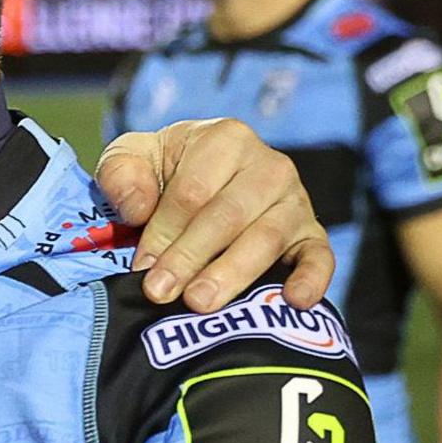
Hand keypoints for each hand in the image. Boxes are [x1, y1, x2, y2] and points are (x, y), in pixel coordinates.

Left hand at [96, 118, 333, 311]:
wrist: (197, 179)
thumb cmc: (161, 172)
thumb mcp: (130, 159)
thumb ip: (121, 174)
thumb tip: (138, 208)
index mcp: (224, 139)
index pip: (193, 192)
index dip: (164, 231)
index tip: (142, 267)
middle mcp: (268, 165)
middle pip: (228, 216)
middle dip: (191, 257)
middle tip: (161, 292)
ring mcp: (296, 200)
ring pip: (267, 238)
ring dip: (233, 273)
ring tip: (200, 303)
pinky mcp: (312, 234)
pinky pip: (320, 256)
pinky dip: (312, 278)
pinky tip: (295, 301)